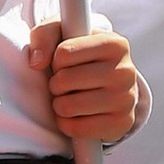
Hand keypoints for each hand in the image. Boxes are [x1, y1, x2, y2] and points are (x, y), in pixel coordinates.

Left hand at [29, 18, 141, 144]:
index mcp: (115, 43)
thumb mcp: (63, 34)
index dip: (56, 59)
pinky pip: (76, 128)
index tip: (65, 61)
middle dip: (56, 83)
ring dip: (59, 104)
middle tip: (65, 83)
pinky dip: (67, 123)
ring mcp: (126, 99)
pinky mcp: (121, 124)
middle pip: (64, 80)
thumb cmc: (81, 56)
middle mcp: (126, 71)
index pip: (64, 53)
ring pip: (68, 106)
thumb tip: (36, 62)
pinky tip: (75, 115)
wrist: (111, 86)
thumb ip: (44, 35)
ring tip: (69, 97)